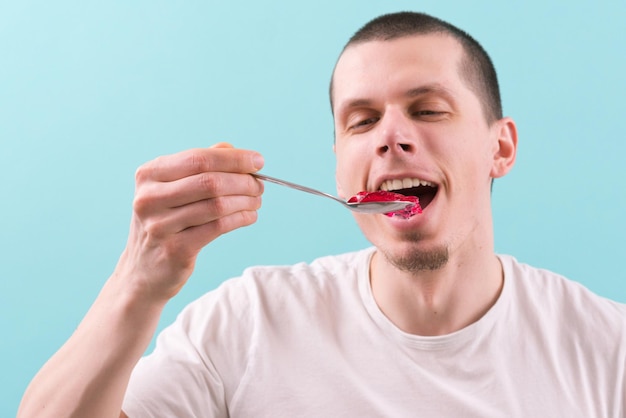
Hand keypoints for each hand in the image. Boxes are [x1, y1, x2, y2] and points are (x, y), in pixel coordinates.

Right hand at [114, 143, 263, 301]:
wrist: (144, 269)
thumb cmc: (165, 221)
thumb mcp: (172, 187)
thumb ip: (200, 164)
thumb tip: (236, 152)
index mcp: (149, 174)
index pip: (199, 158)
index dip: (234, 159)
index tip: (258, 161)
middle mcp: (149, 198)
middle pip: (210, 181)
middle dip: (243, 181)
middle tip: (259, 185)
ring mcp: (159, 225)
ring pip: (217, 205)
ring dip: (245, 201)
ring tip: (256, 201)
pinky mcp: (175, 249)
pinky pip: (218, 228)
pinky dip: (240, 219)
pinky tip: (249, 216)